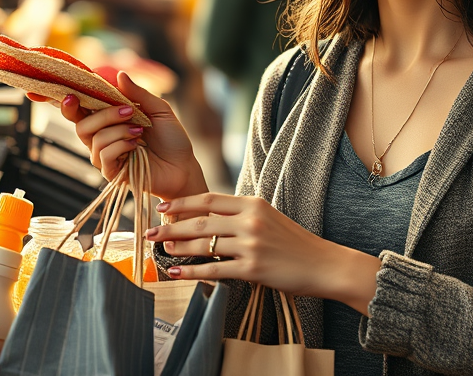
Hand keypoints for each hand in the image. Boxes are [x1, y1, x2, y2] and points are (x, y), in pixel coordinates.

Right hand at [27, 72, 206, 201]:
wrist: (184, 165)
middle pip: (82, 125)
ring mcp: (105, 157)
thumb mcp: (158, 109)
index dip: (70, 104)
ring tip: (140, 131)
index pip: (81, 112)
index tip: (71, 95)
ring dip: (119, 130)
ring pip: (95, 139)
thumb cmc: (171, 138)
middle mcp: (102, 138)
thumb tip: (120, 75)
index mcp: (109, 122)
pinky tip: (136, 145)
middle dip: (105, 115)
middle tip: (129, 112)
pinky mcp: (112, 172)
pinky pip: (104, 155)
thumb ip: (138, 94)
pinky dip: (121, 145)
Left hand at [150, 193, 379, 313]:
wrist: (322, 263)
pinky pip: (214, 270)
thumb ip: (241, 214)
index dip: (183, 203)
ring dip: (178, 249)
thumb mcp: (268, 217)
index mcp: (253, 204)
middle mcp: (250, 220)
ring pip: (204, 245)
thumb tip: (208, 216)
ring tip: (161, 251)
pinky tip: (177, 273)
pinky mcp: (253, 268)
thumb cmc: (293, 242)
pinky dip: (192, 272)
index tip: (163, 207)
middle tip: (150, 232)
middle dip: (171, 227)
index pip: (209, 199)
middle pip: (201, 222)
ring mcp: (251, 244)